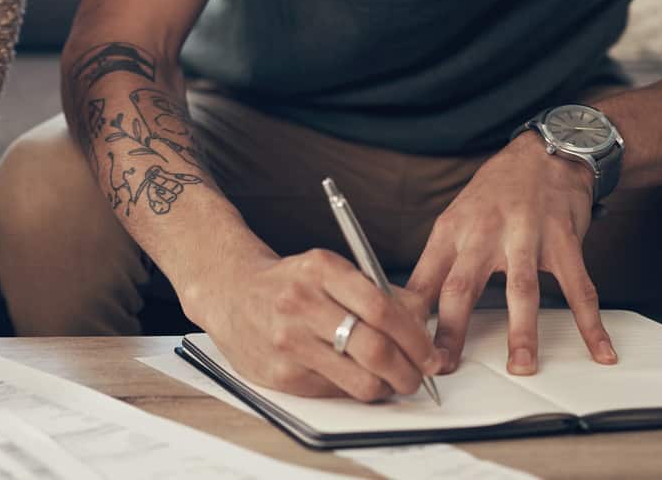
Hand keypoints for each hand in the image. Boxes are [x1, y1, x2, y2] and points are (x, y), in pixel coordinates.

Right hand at [191, 245, 438, 401]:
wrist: (231, 292)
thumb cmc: (290, 282)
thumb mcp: (330, 270)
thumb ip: (377, 291)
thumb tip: (422, 323)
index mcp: (321, 269)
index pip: (382, 308)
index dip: (416, 337)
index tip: (430, 352)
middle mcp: (302, 303)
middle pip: (375, 349)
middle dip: (409, 370)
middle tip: (419, 374)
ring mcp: (289, 341)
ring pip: (360, 381)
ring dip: (388, 387)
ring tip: (392, 381)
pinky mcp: (282, 374)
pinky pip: (336, 393)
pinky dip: (355, 389)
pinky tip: (355, 377)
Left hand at [405, 132, 617, 377]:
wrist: (544, 153)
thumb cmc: (494, 193)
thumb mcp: (455, 220)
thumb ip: (437, 263)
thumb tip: (411, 309)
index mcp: (451, 231)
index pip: (424, 279)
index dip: (413, 316)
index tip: (407, 349)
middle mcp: (484, 232)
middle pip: (462, 285)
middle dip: (452, 329)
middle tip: (445, 365)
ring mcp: (526, 235)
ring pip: (521, 289)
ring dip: (522, 331)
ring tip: (521, 367)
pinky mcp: (563, 240)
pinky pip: (579, 287)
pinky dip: (591, 322)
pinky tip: (600, 351)